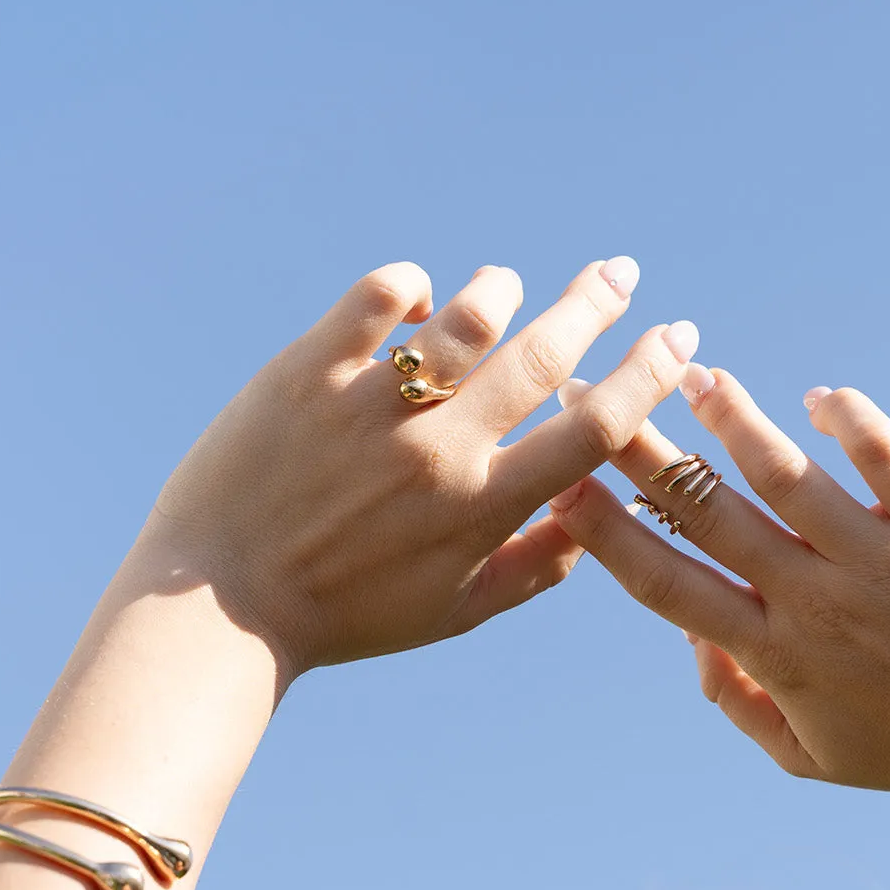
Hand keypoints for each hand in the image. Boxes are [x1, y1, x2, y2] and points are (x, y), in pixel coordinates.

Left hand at [149, 259, 698, 678]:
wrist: (214, 606)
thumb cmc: (341, 616)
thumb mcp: (450, 614)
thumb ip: (532, 570)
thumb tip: (589, 517)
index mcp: (481, 507)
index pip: (593, 428)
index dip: (646, 375)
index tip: (674, 337)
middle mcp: (438, 450)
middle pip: (544, 354)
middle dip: (596, 304)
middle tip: (621, 272)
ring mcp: (372, 406)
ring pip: (468, 314)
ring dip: (499, 290)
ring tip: (506, 286)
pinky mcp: (309, 372)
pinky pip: (380, 296)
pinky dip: (409, 285)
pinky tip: (412, 299)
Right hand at [550, 368, 889, 816]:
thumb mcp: (806, 757)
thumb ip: (733, 698)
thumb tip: (686, 634)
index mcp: (773, 651)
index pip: (664, 582)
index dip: (603, 531)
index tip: (559, 485)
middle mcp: (814, 597)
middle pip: (704, 511)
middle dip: (637, 449)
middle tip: (593, 396)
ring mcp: (879, 557)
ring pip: (784, 471)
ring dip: (730, 417)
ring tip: (691, 373)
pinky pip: (884, 456)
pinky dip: (847, 419)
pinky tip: (820, 400)